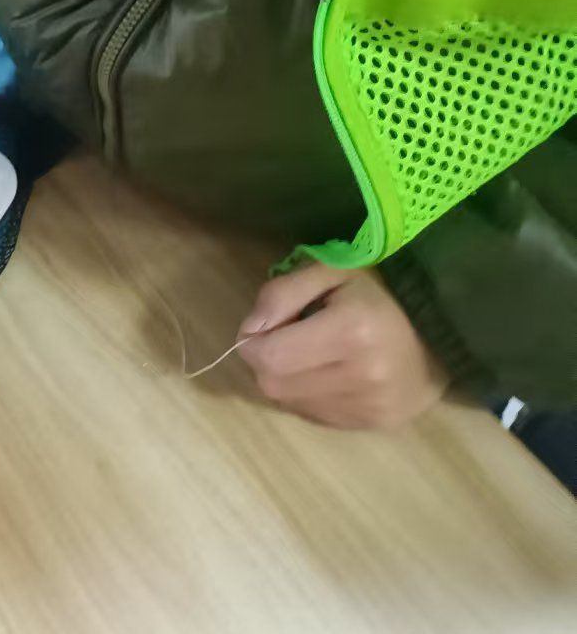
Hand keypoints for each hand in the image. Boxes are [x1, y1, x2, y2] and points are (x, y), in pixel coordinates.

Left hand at [238, 262, 448, 429]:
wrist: (445, 328)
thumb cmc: (381, 291)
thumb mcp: (330, 271)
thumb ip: (281, 293)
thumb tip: (249, 330)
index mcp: (352, 332)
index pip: (269, 356)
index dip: (251, 341)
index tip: (263, 326)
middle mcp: (363, 377)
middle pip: (275, 385)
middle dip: (266, 361)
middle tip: (285, 338)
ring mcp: (372, 407)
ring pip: (291, 404)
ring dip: (286, 380)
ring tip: (311, 354)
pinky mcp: (376, 424)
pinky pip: (315, 416)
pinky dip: (308, 395)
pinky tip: (329, 374)